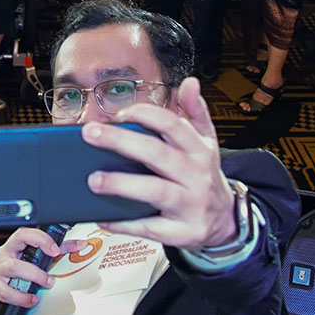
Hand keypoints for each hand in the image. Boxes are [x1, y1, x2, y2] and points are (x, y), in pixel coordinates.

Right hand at [0, 227, 88, 314]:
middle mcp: (5, 254)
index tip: (57, 247)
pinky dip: (22, 297)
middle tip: (55, 256)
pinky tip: (32, 299)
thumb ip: (53, 254)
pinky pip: (7, 291)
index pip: (26, 232)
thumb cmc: (14, 277)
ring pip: (14, 266)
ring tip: (47, 282)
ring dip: (35, 274)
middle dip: (39, 244)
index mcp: (15, 246)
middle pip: (18, 239)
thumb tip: (77, 246)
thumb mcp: (32, 263)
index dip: (42, 236)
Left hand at [82, 78, 238, 248]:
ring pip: (156, 192)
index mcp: (199, 149)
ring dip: (123, 185)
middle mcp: (196, 175)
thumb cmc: (203, 174)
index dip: (145, 115)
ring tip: (93, 180)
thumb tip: (190, 82)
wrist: (225, 220)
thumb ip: (195, 112)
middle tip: (90, 134)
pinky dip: (125, 224)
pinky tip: (102, 217)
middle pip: (158, 155)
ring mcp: (191, 205)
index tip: (118, 114)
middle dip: (122, 142)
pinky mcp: (183, 233)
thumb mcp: (206, 142)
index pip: (173, 125)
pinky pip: (151, 228)